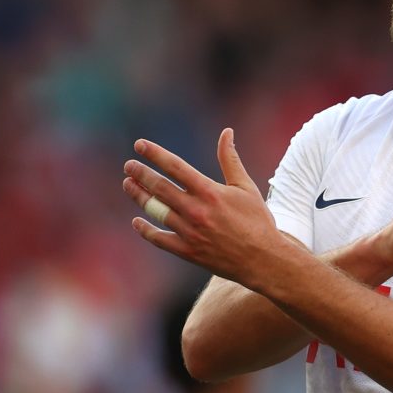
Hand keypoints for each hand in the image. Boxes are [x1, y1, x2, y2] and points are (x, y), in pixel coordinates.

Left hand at [122, 129, 284, 288]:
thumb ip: (230, 159)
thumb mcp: (246, 187)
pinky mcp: (187, 251)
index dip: (155, 154)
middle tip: (129, 166)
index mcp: (210, 192)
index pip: (175, 167)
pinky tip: (137, 221)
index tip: (139, 145)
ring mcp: (189, 232)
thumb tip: (226, 132)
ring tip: (129, 185)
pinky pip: (159, 239)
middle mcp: (196, 211)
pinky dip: (145, 230)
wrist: (263, 260)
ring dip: (139, 196)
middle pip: (159, 187)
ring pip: (156, 210)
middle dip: (141, 173)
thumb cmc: (257, 221)